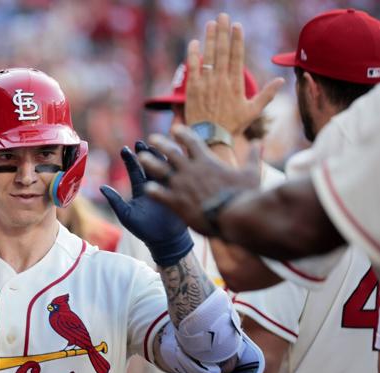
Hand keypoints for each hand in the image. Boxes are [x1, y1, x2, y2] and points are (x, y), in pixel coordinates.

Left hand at [100, 141, 192, 266]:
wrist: (166, 241)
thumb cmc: (144, 230)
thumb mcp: (127, 215)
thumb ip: (115, 201)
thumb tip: (101, 187)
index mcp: (141, 189)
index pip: (135, 170)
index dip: (130, 160)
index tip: (125, 149)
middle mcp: (154, 185)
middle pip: (150, 164)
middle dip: (145, 153)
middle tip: (140, 142)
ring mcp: (168, 187)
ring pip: (164, 166)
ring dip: (160, 156)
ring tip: (155, 145)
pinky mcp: (179, 191)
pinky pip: (178, 176)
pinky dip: (176, 165)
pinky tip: (175, 155)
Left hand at [139, 125, 259, 235]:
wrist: (234, 217)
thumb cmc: (244, 196)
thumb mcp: (252, 174)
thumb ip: (253, 157)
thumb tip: (259, 143)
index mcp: (207, 162)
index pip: (192, 142)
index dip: (182, 134)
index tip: (175, 129)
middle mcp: (191, 170)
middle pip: (171, 152)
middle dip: (161, 144)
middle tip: (151, 139)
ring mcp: (181, 186)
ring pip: (160, 170)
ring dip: (150, 163)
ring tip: (141, 157)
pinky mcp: (176, 203)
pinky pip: (159, 194)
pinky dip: (153, 190)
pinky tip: (146, 188)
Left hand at [184, 13, 283, 135]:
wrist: (210, 139)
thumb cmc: (232, 126)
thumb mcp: (252, 111)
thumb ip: (267, 95)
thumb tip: (281, 80)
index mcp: (236, 84)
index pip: (237, 56)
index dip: (236, 39)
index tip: (237, 25)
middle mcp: (221, 81)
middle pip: (222, 51)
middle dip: (222, 32)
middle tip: (222, 16)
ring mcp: (206, 85)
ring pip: (207, 56)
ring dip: (209, 38)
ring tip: (210, 23)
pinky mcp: (192, 90)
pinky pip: (192, 68)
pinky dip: (193, 55)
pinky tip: (194, 43)